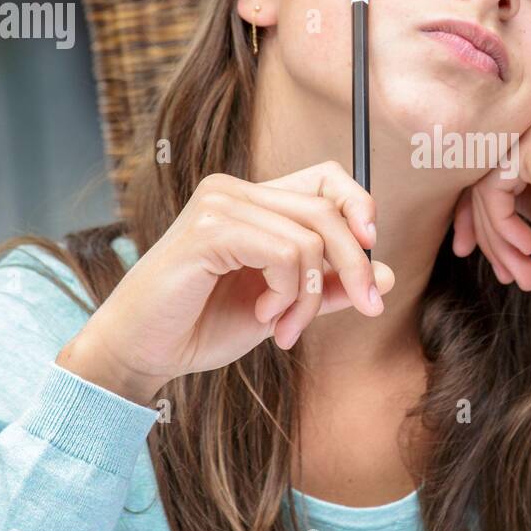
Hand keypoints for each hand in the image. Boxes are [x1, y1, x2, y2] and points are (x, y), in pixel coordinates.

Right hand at [58, 164, 395, 403]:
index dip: (359, 206)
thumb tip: (389, 275)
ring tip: (286, 329)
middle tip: (365, 308)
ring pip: (311, 238)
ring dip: (311, 296)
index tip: (373, 252)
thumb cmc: (200, 326)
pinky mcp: (209, 229)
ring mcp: (219, 204)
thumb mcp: (282, 308)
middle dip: (356, 266)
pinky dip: (288, 293)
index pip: (326, 178)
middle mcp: (235, 190)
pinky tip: (265, 317)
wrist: (141, 352)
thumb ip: (327, 287)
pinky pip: (285, 253)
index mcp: (252, 200)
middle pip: (328, 210)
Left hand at [451, 93, 530, 295]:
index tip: (469, 250)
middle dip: (480, 228)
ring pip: (481, 182)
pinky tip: (528, 250)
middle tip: (497, 270)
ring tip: (516, 271)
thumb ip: (507, 190)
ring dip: (495, 237)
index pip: (484, 161)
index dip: (472, 211)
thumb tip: (462, 207)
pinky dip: (502, 227)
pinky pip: (492, 189)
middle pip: (478, 170)